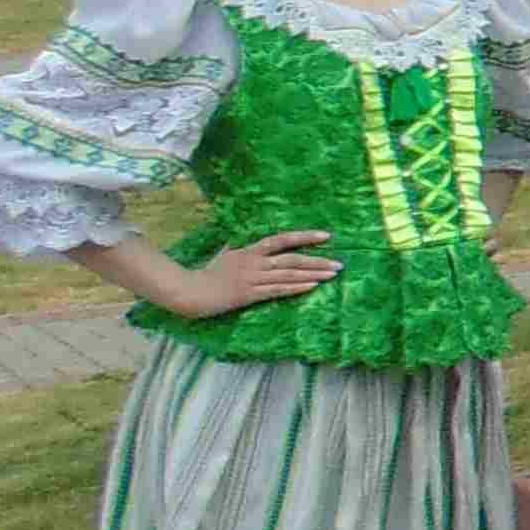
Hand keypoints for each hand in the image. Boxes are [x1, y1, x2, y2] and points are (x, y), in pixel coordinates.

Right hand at [172, 230, 338, 318]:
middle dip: (318, 260)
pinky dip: (296, 287)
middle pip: (291, 258)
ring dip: (313, 274)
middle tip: (340, 264)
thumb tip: (247, 243)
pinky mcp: (249, 294)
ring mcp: (252, 278)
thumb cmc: (205, 274)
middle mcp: (254, 262)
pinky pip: (277, 290)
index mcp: (249, 251)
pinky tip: (312, 286)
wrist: (189, 291)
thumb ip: (240, 249)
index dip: (304, 236)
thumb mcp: (225, 255)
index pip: (281, 239)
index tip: (326, 235)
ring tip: (333, 274)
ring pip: (288, 274)